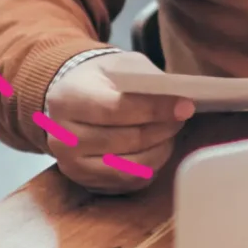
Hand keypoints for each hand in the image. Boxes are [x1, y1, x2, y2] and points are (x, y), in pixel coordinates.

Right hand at [40, 51, 196, 193]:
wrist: (70, 98)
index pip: (116, 109)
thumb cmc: (101, 79)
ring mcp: (71, 164)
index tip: (185, 106)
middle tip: (181, 117)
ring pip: (129, 166)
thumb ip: (147, 81)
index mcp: (67, 99)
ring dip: (159, 150)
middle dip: (162, 129)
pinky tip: (155, 149)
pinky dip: (149, 167)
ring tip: (169, 133)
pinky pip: (127, 182)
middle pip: (126, 140)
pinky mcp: (85, 182)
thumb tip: (180, 102)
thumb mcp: (120, 65)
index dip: (155, 109)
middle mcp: (63, 136)